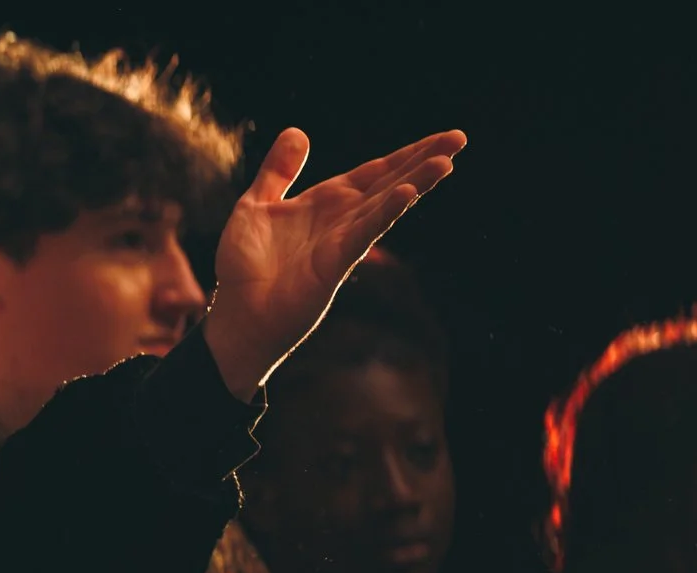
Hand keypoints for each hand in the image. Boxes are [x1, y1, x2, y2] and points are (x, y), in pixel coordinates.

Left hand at [203, 128, 465, 398]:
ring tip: (447, 162)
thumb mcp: (254, 206)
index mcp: (324, 203)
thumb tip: (299, 132)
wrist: (236, 316)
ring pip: (385, 204)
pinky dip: (384, 213)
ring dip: (415, 183)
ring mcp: (341, 242)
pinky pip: (364, 233)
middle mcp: (340, 220)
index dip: (405, 154)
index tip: (440, 138)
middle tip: (460, 138)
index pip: (373, 172)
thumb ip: (277, 172)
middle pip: (389, 182)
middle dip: (423, 160)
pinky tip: (406, 195)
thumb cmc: (243, 268)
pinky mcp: (334, 264)